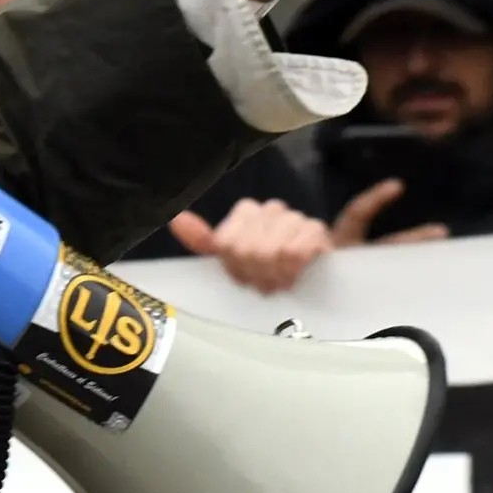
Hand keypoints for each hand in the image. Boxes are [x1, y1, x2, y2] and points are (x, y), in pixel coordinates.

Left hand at [169, 196, 337, 294]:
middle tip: (266, 283)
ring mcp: (295, 217)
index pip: (227, 243)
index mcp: (246, 211)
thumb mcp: (231, 257)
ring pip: (271, 252)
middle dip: (257, 275)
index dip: (235, 269)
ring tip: (282, 280)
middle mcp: (270, 209)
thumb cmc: (270, 266)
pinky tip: (297, 273)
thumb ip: (203, 240)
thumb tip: (176, 220)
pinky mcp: (317, 230)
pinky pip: (296, 252)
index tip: (245, 277)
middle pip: (248, 250)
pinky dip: (294, 270)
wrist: (317, 273)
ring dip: (276, 275)